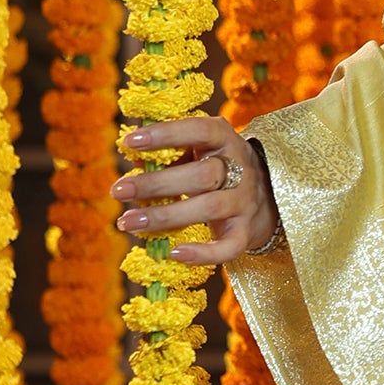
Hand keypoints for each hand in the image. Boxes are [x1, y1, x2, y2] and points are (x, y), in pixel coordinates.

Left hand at [111, 115, 277, 266]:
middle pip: (202, 175)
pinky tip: (173, 253)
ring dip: (165, 216)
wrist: (264, 194)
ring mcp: (245, 202)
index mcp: (225, 140)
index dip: (166, 134)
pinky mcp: (245, 232)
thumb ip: (168, 153)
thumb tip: (132, 162)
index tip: (129, 141)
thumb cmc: (214, 166)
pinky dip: (203, 254)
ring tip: (127, 222)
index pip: (199, 130)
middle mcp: (240, 168)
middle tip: (118, 191)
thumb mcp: (197, 150)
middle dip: (156, 183)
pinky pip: (229, 246)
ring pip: (209, 209)